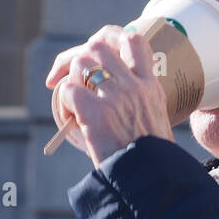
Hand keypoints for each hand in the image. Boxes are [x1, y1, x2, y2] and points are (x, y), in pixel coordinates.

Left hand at [45, 25, 173, 166]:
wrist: (151, 179)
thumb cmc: (150, 157)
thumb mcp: (155, 119)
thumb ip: (141, 101)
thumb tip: (119, 98)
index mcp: (150, 85)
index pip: (133, 40)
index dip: (111, 39)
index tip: (99, 56)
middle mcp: (134, 85)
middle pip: (97, 46)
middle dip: (80, 60)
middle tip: (72, 80)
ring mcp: (115, 96)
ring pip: (80, 63)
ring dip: (71, 82)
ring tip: (74, 107)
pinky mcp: (96, 112)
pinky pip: (68, 91)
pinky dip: (64, 105)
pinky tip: (71, 121)